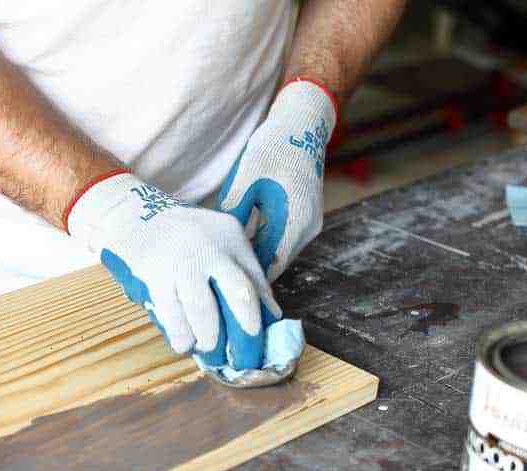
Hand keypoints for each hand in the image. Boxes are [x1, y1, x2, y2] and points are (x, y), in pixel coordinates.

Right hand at [66, 172, 280, 369]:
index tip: (259, 340)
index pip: (256, 282)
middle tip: (242, 356)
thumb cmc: (184, 239)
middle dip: (244, 331)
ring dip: (209, 337)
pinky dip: (181, 334)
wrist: (134, 215)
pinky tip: (184, 344)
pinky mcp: (154, 274)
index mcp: (231, 237)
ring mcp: (181, 260)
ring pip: (203, 308)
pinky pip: (172, 313)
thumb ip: (242, 273)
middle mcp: (210, 247)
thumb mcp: (217, 242)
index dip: (262, 317)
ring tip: (208, 350)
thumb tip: (271, 316)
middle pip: (239, 293)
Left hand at [217, 79, 336, 281]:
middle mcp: (307, 228)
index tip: (223, 289)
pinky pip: (284, 240)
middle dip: (250, 273)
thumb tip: (217, 243)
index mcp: (295, 222)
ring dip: (257, 259)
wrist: (301, 126)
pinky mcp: (306, 218)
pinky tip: (242, 247)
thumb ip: (234, 213)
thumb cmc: (272, 148)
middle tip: (220, 283)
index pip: (270, 265)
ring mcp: (309, 224)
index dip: (247, 280)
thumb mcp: (246, 180)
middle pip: (275, 262)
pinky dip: (264, 245)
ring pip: (279, 252)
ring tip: (227, 268)